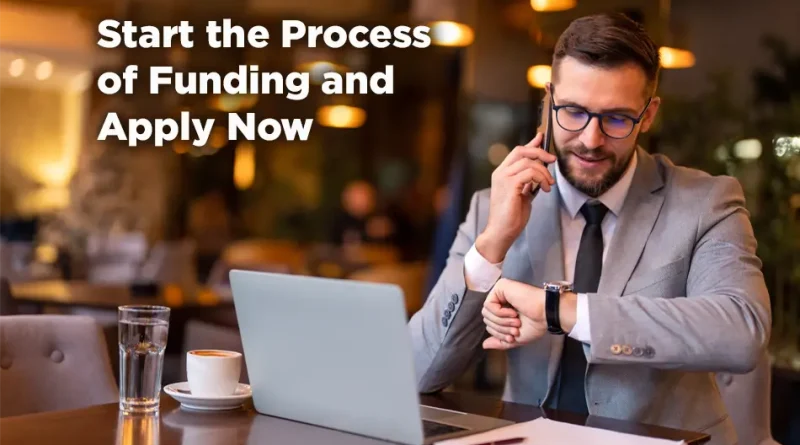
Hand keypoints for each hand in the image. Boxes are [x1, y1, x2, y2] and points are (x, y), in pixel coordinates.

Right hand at [476, 133, 556, 262]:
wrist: (501, 232)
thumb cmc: (511, 216)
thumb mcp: (523, 194)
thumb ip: (529, 181)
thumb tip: (540, 171)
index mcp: (502, 173)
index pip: (517, 152)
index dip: (531, 144)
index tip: (542, 137)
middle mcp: (501, 173)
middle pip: (521, 151)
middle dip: (540, 153)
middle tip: (552, 161)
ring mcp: (503, 179)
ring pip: (528, 162)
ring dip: (544, 172)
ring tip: (548, 185)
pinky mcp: (510, 186)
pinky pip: (529, 173)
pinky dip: (541, 179)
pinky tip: (544, 189)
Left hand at [481, 279, 547, 349]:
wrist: (546, 315)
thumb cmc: (535, 325)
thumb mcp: (515, 338)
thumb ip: (500, 342)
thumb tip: (484, 345)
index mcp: (504, 311)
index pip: (490, 324)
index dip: (499, 333)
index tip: (513, 336)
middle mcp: (500, 299)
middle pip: (486, 319)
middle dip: (500, 328)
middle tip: (516, 329)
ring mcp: (500, 292)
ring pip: (486, 313)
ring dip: (502, 321)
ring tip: (517, 321)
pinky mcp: (500, 286)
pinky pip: (489, 305)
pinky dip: (500, 313)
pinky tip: (513, 312)